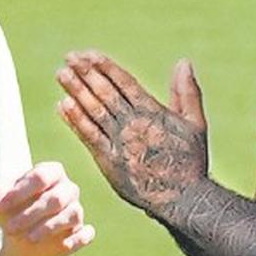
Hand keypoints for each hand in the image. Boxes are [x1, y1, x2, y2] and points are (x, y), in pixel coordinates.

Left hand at [0, 161, 94, 255]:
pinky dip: (75, 239)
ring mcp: (76, 210)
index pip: (40, 177)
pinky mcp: (80, 232)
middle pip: (55, 198)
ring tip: (29, 238)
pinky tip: (63, 245)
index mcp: (51, 172)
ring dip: (48, 228)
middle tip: (10, 228)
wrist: (19, 238)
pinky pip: (84, 234)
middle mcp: (68, 189)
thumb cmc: (10, 210)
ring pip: (71, 215)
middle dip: (31, 214)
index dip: (19, 192)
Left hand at [56, 50, 208, 216]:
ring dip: (76, 91)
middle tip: (69, 57)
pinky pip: (88, 137)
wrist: (183, 200)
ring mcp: (119, 143)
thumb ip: (187, 91)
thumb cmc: (190, 161)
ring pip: (93, 111)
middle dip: (86, 74)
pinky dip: (75, 121)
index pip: (124, 82)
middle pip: (104, 93)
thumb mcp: (195, 123)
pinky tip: (62, 105)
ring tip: (61, 74)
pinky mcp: (109, 162)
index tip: (88, 54)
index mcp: (152, 112)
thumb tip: (184, 61)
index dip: (105, 67)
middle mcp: (132, 124)